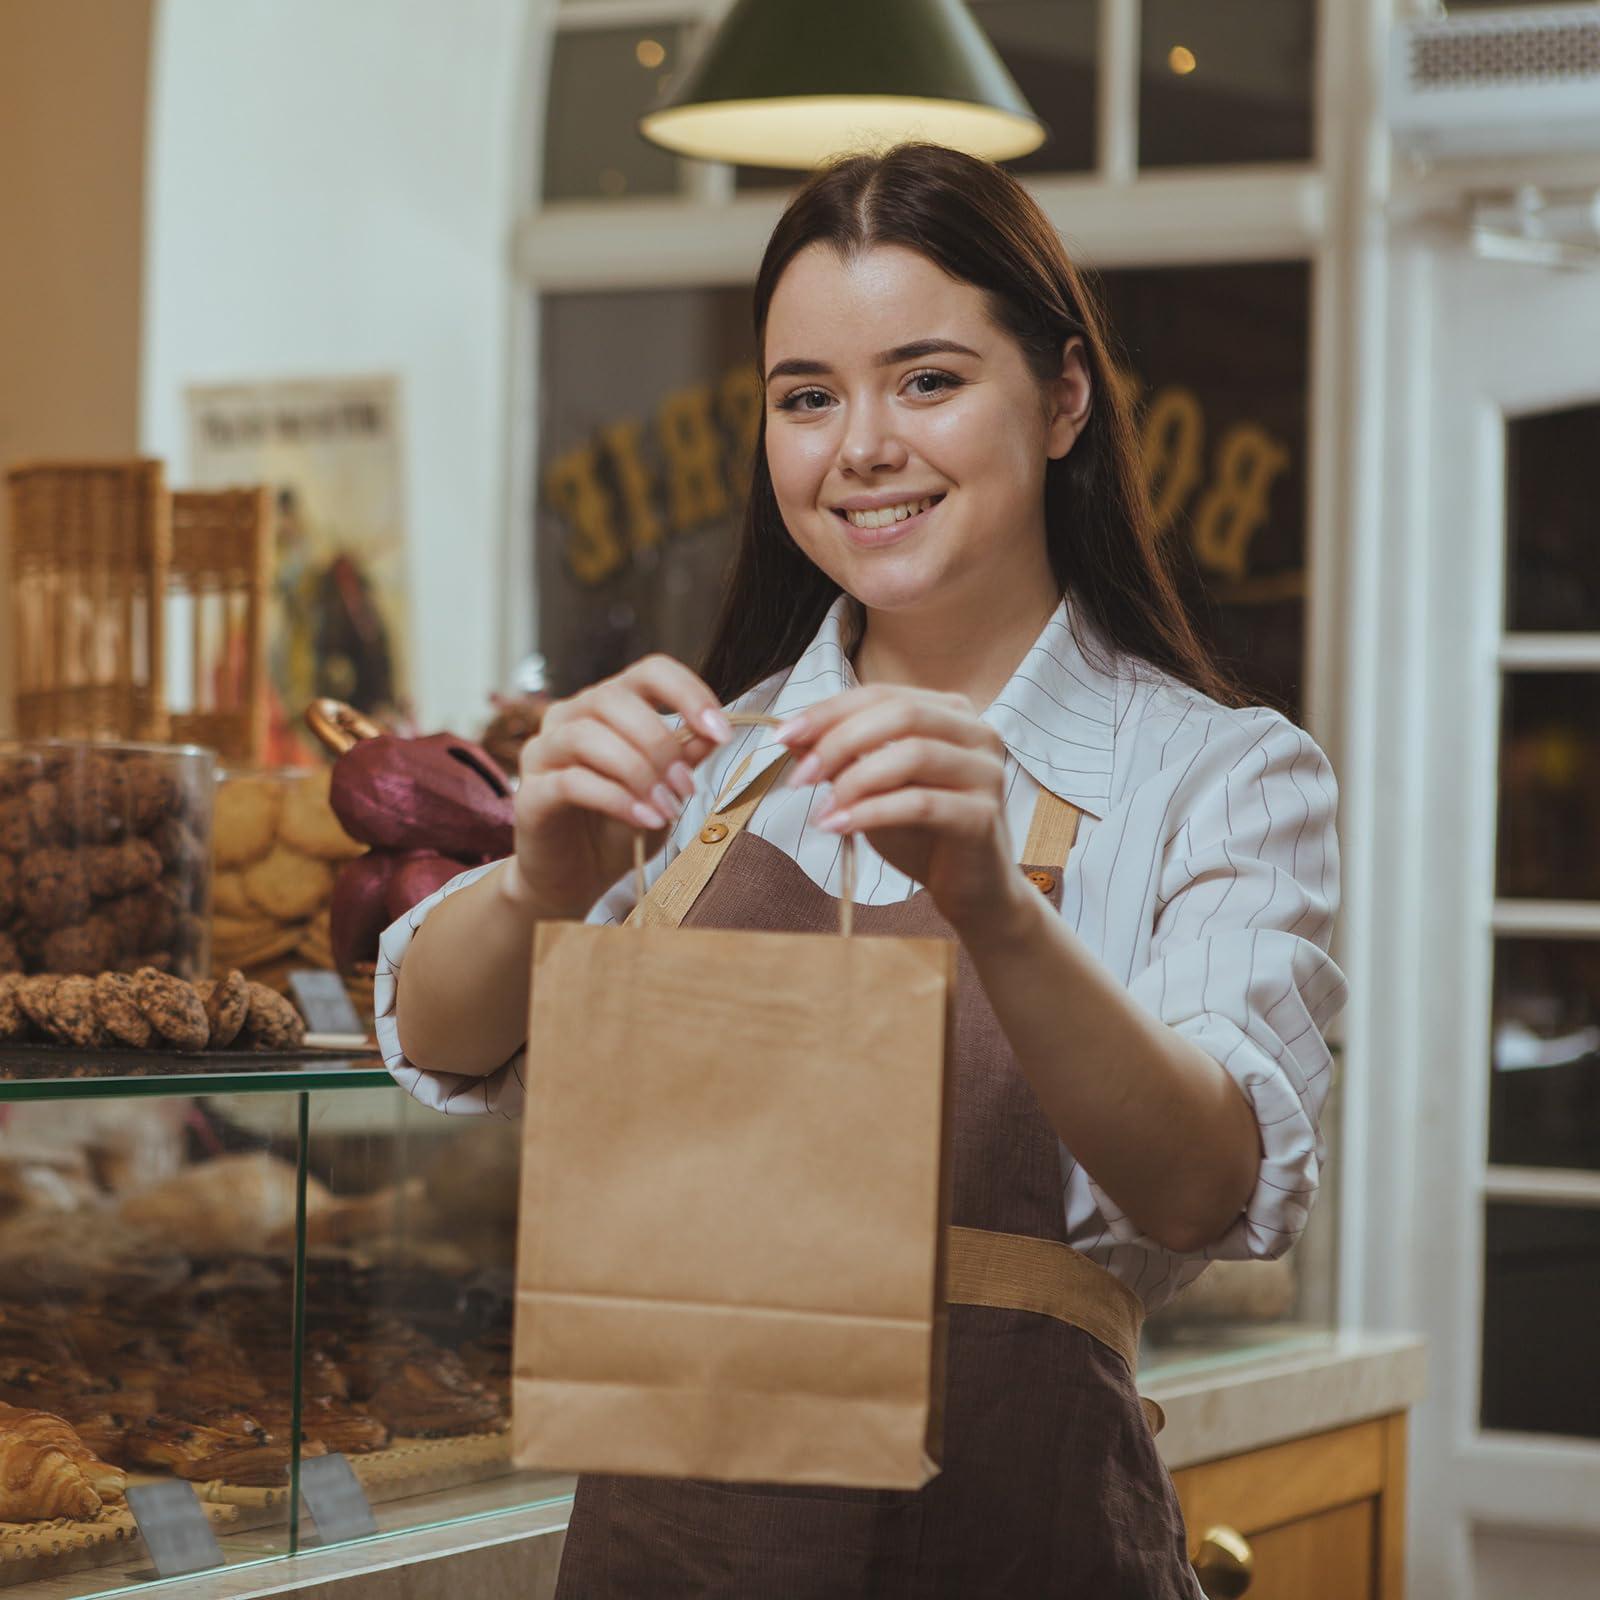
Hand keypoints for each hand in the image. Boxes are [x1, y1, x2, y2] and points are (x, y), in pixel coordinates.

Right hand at [509, 655, 731, 918]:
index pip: (649, 672)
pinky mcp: (530, 792)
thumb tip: (713, 732)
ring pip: (587, 736)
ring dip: (638, 771)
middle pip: (614, 699)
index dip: (687, 693)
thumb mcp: (664, 791)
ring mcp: (543, 751)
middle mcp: (570, 716)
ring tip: (666, 808)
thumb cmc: (618, 828)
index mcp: (608, 705)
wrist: (576, 880)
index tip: (721, 732)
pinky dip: (616, 799)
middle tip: (686, 787)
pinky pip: (571, 781)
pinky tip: (645, 820)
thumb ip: (684, 759)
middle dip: (660, 743)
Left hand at [777, 686, 1024, 936]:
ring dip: (855, 780)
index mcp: (951, 712)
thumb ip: (841, 757)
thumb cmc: (922, 832)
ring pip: (914, 754)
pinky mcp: (983, 815)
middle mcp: (977, 733)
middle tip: (799, 777)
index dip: (828, 711)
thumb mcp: (872, 787)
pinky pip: (921, 803)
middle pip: (901, 713)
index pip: (882, 695)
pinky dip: (872, 813)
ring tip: (822, 809)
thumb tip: (790, 736)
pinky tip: (839, 827)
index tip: (783, 737)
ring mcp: (986, 772)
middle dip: (839, 741)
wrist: (970, 888)